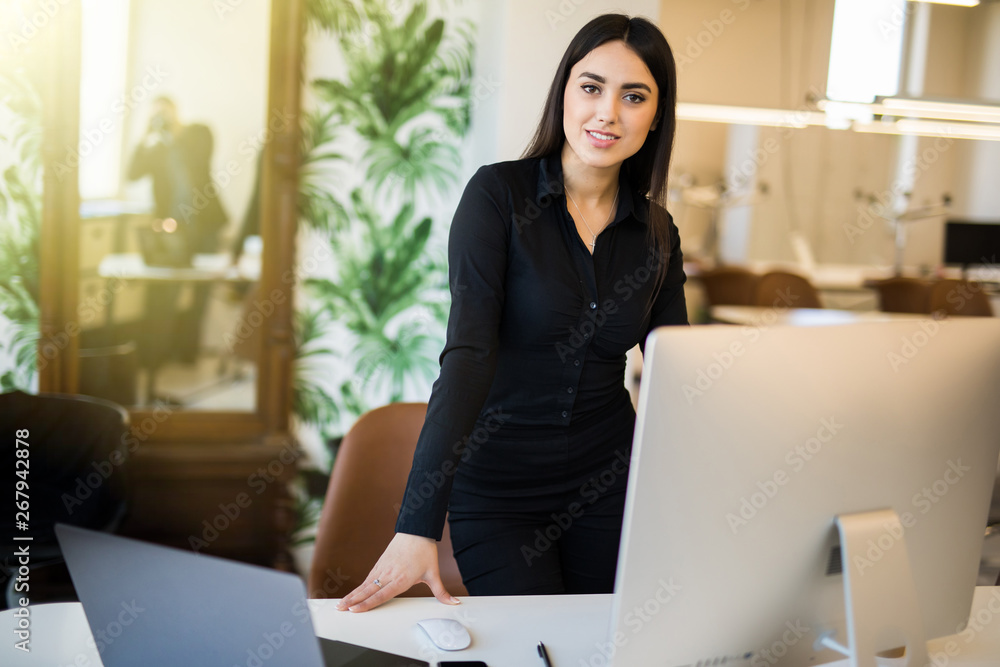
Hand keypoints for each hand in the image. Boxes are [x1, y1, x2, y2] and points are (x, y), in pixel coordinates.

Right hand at [335, 532, 460, 612]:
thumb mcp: (434, 573)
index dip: (367, 603)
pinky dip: (359, 586)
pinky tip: (353, 594)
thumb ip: (441, 592)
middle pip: (368, 590)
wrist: (416, 530)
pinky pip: (368, 577)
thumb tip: (454, 602)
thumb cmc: (424, 552)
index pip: (381, 594)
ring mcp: (383, 568)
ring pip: (365, 584)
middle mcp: (389, 574)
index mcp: (401, 579)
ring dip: (352, 594)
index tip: (355, 610)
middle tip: (340, 609)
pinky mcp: (380, 563)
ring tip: (340, 604)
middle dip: (353, 601)